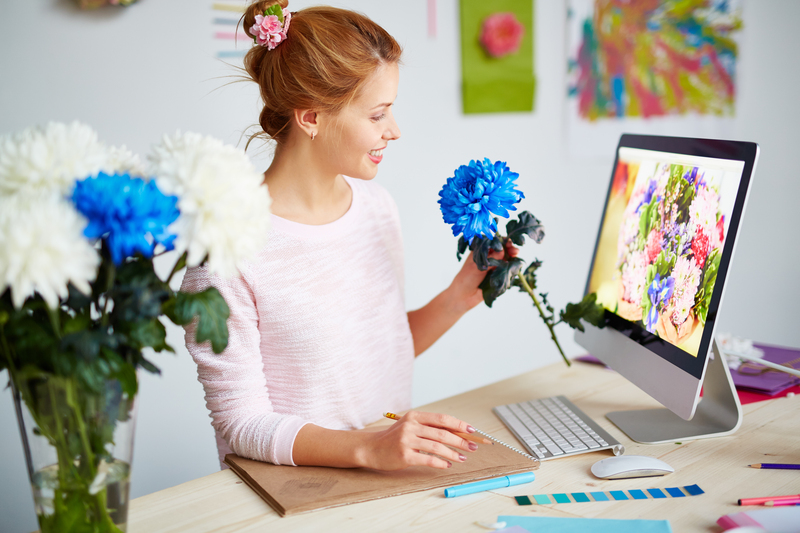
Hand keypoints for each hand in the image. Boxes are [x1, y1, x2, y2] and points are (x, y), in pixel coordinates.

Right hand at [359, 411, 479, 469]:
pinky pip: (427, 459)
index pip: (442, 418)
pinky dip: (440, 463)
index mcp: (414, 416)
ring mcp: (406, 440)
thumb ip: (429, 427)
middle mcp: (410, 426)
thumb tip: (456, 433)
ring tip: (462, 458)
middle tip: (472, 447)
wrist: (371, 448)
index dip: (459, 424)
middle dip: (461, 441)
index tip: (472, 431)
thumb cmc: (394, 438)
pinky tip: (447, 465)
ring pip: (437, 447)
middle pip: (442, 433)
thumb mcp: (410, 426)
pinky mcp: (404, 455)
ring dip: (453, 454)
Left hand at [449, 242, 519, 311]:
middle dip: (510, 249)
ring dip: (513, 258)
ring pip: (508, 260)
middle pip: (504, 250)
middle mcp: (490, 258)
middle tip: (515, 251)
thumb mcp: (477, 266)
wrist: (464, 296)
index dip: (503, 241)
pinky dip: (513, 269)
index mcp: (482, 251)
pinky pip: (508, 271)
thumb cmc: (466, 278)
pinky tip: (514, 267)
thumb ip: (490, 259)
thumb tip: (502, 251)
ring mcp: (495, 267)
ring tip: (515, 257)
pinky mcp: (499, 276)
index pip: (494, 243)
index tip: (509, 243)